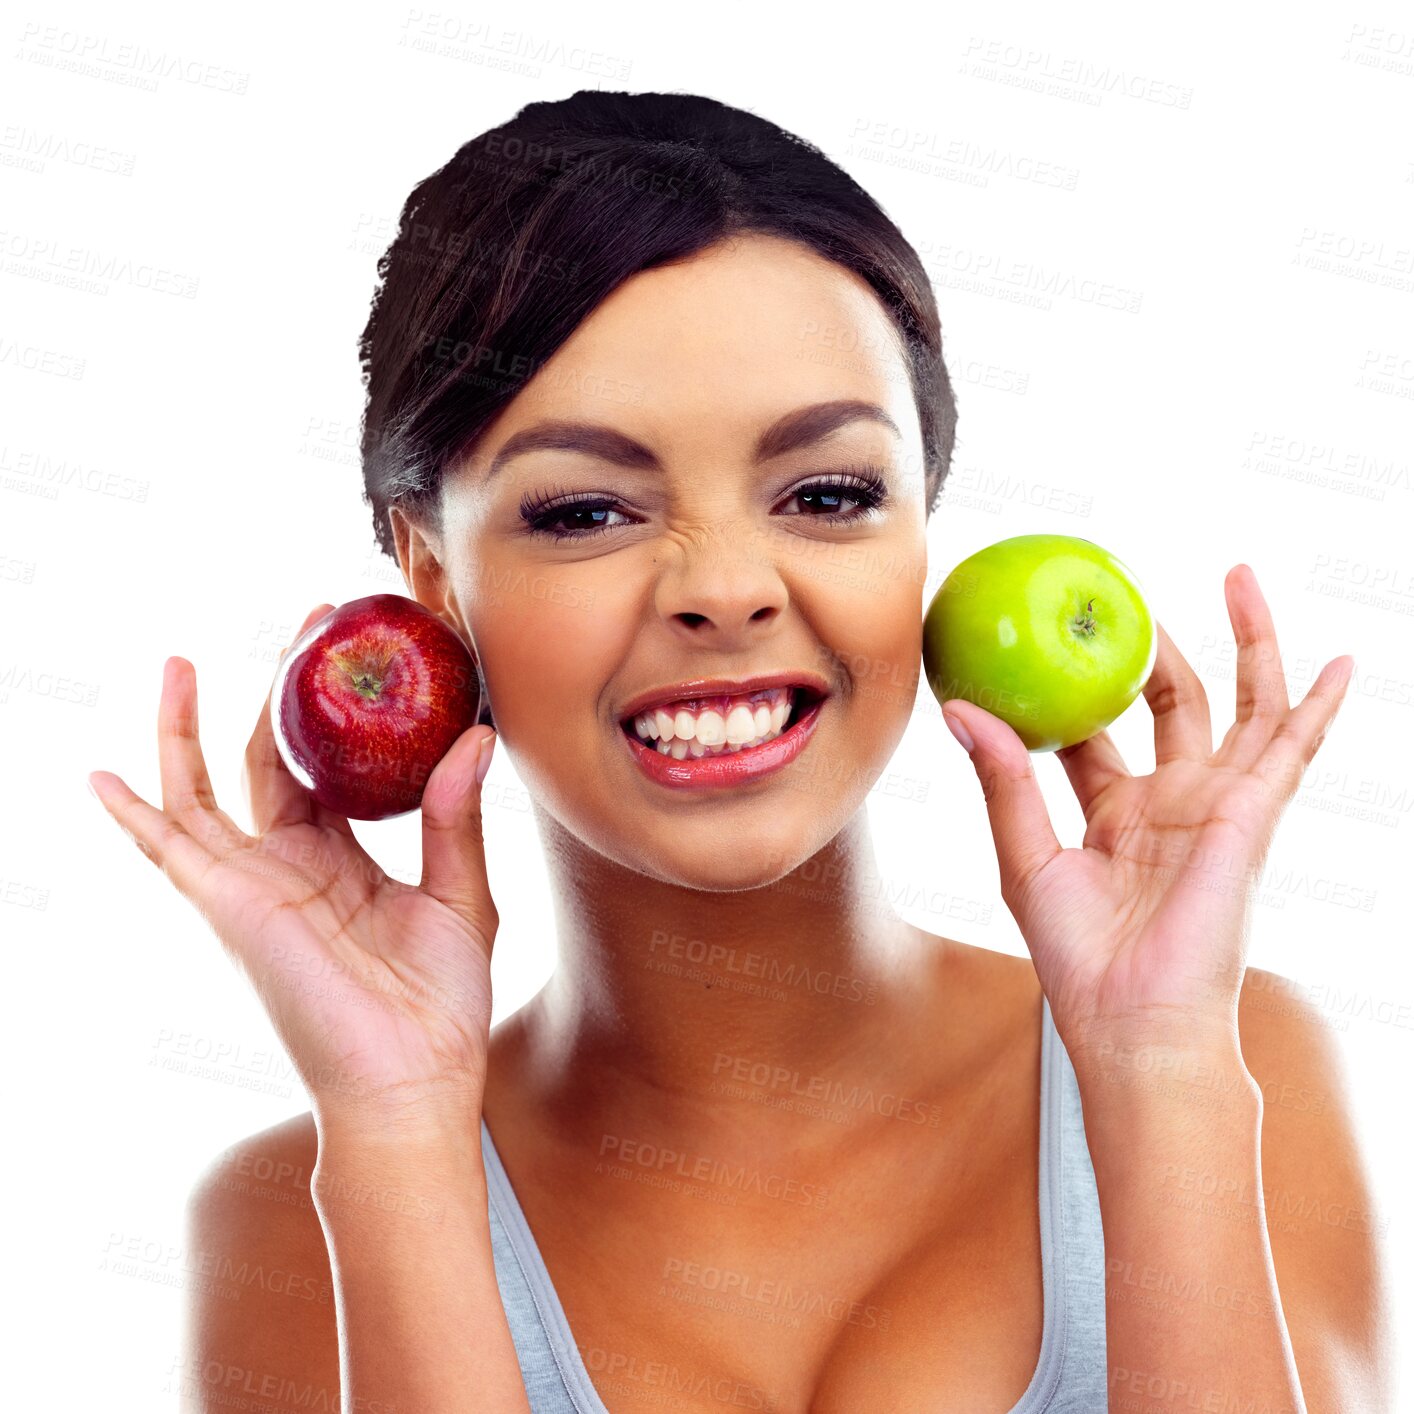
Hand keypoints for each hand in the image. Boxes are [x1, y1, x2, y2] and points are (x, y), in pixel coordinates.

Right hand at [88, 605, 501, 1138]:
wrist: (414, 1079)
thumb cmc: (441, 1004)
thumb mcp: (462, 893)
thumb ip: (457, 816)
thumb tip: (477, 735)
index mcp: (344, 862)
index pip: (327, 770)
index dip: (335, 713)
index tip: (355, 652)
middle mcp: (292, 868)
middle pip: (269, 762)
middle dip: (280, 692)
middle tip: (307, 623)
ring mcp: (254, 885)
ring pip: (203, 791)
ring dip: (185, 729)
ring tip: (177, 663)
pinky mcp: (231, 904)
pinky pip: (169, 851)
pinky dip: (132, 816)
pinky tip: (100, 778)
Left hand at [941, 564, 1354, 1059]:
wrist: (1135, 1019)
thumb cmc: (1078, 959)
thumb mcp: (1026, 857)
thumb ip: (1003, 780)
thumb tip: (960, 708)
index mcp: (1111, 813)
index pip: (1095, 732)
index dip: (1076, 686)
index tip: (1053, 633)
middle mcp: (1167, 802)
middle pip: (1170, 704)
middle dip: (1155, 649)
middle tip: (1133, 595)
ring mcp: (1215, 805)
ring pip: (1241, 706)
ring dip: (1248, 643)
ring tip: (1241, 578)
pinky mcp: (1252, 814)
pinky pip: (1293, 747)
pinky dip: (1320, 704)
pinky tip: (1340, 662)